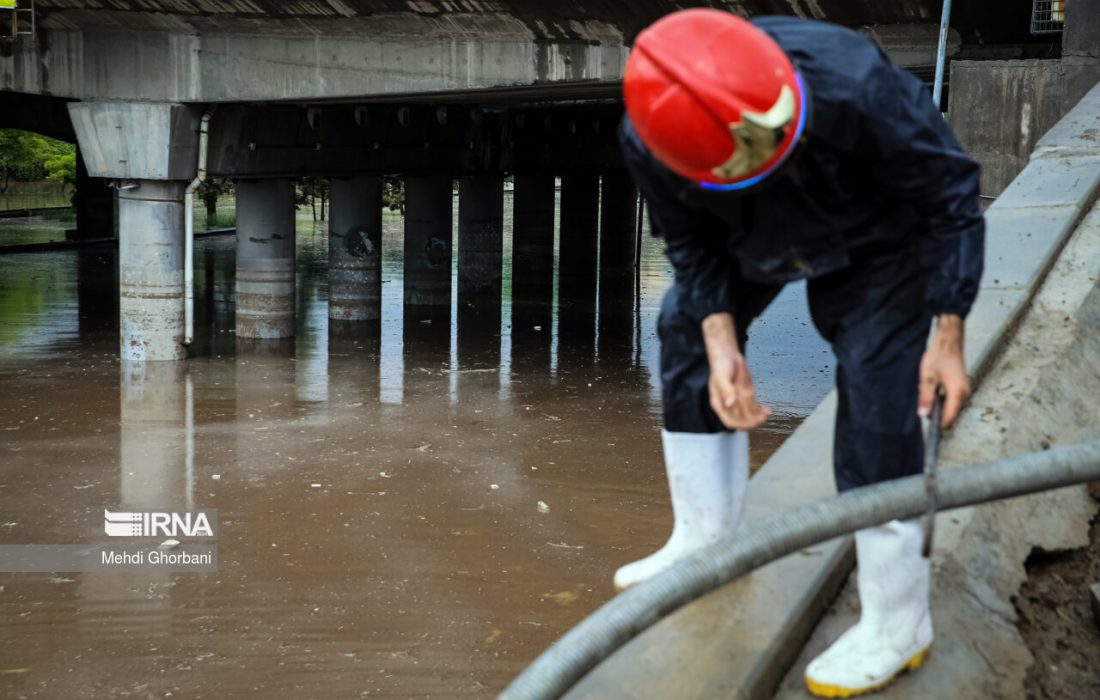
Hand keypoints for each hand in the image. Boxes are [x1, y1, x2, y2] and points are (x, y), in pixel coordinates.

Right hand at [703, 313, 770, 429]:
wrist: (727, 355)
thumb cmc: (721, 365)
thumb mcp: (721, 376)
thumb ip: (726, 390)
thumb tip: (730, 403)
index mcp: (718, 403)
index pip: (730, 421)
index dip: (742, 424)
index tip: (754, 421)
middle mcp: (728, 406)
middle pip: (742, 419)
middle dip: (754, 418)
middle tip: (765, 415)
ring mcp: (737, 402)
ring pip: (750, 414)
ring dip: (757, 410)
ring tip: (766, 410)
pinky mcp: (745, 398)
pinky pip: (754, 408)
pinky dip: (760, 409)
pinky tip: (767, 409)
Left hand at [919, 314, 969, 427]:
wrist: (949, 339)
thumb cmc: (939, 355)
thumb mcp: (928, 377)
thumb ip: (926, 397)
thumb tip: (923, 414)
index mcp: (957, 392)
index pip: (949, 417)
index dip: (938, 425)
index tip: (929, 430)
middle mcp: (964, 393)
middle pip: (951, 413)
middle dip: (937, 414)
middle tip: (924, 407)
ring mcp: (964, 389)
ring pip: (951, 406)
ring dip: (939, 406)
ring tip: (928, 394)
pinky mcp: (960, 386)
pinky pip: (951, 399)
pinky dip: (942, 399)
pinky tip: (933, 390)